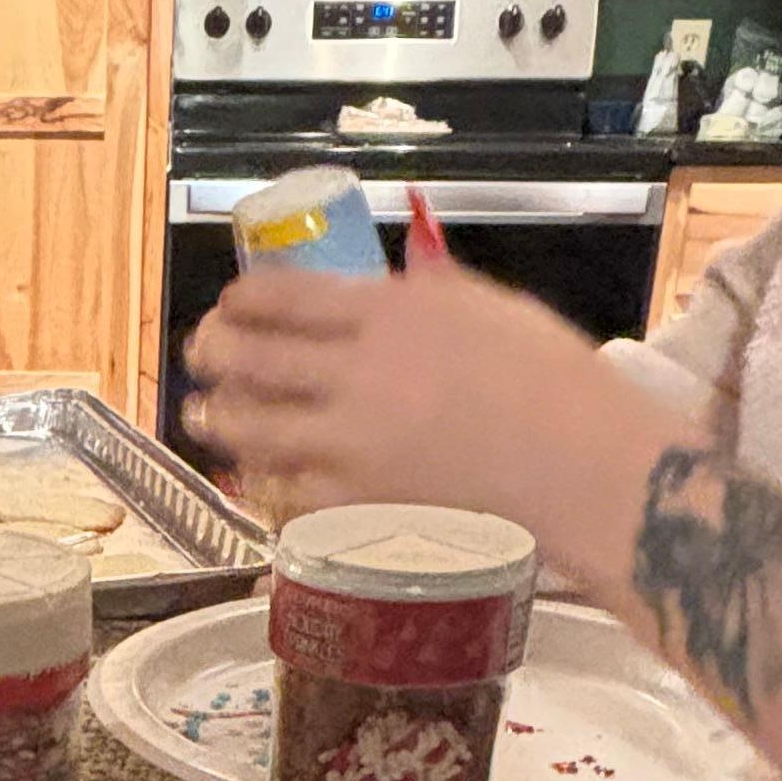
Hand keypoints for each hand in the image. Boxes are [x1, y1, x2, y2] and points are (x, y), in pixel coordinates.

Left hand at [185, 264, 590, 519]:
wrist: (581, 464)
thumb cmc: (554, 380)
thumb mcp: (488, 306)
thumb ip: (425, 293)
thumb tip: (389, 280)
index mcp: (388, 311)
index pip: (282, 296)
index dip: (241, 299)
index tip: (230, 304)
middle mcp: (357, 371)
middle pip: (251, 357)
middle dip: (211, 352)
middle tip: (200, 354)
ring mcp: (352, 441)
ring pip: (252, 427)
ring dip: (217, 418)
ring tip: (204, 415)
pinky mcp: (360, 501)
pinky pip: (289, 490)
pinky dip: (265, 480)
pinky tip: (257, 475)